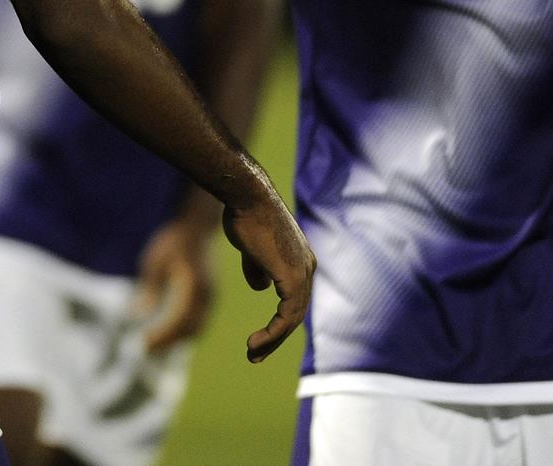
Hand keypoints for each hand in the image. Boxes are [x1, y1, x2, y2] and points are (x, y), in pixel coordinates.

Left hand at [133, 217, 214, 352]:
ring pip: (197, 328)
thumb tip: (135, 315)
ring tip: (154, 345)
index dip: (162, 334)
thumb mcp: (155, 261)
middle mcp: (207, 295)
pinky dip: (184, 331)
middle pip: (191, 329)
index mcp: (193, 285)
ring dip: (177, 340)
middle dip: (168, 342)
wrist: (198, 226)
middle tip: (145, 348)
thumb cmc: (173, 240)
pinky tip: (167, 334)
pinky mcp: (211, 297)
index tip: (142, 342)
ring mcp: (212, 297)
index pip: (178, 319)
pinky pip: (200, 320)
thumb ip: (148, 290)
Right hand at [221, 189, 313, 362]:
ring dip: (271, 340)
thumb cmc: (245, 215)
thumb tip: (261, 287)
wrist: (247, 197)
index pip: (293, 299)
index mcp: (300, 261)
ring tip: (252, 353)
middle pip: (295, 313)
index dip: (277, 322)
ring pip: (292, 320)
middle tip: (255, 354)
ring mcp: (303, 274)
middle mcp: (307, 268)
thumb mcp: (251, 247)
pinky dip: (272, 334)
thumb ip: (257, 267)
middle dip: (274, 337)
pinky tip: (256, 342)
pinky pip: (286, 317)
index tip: (258, 338)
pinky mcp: (293, 280)